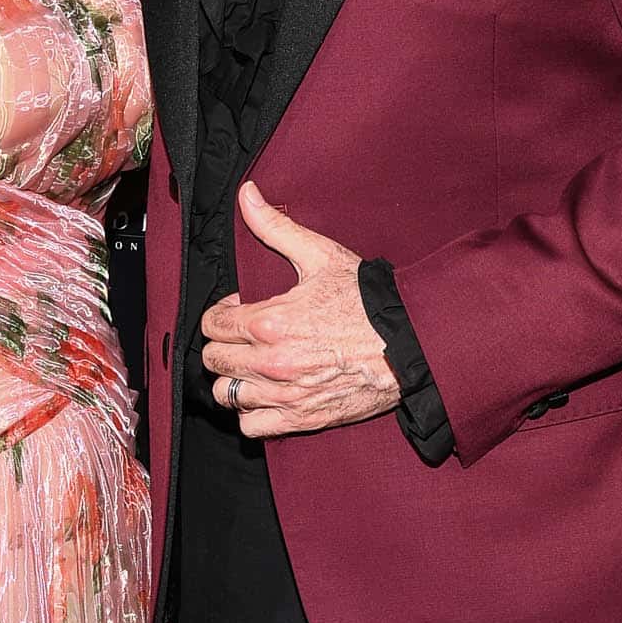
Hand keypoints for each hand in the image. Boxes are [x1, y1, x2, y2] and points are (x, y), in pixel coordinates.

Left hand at [200, 179, 400, 439]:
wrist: (410, 344)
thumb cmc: (368, 301)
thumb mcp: (322, 256)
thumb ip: (276, 228)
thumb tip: (247, 196)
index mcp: (268, 321)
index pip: (211, 325)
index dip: (221, 314)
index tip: (238, 311)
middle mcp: (270, 362)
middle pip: (213, 361)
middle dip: (223, 345)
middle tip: (244, 337)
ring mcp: (284, 394)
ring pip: (226, 395)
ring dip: (234, 380)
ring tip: (252, 368)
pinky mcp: (301, 418)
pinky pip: (251, 426)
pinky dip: (252, 414)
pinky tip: (265, 396)